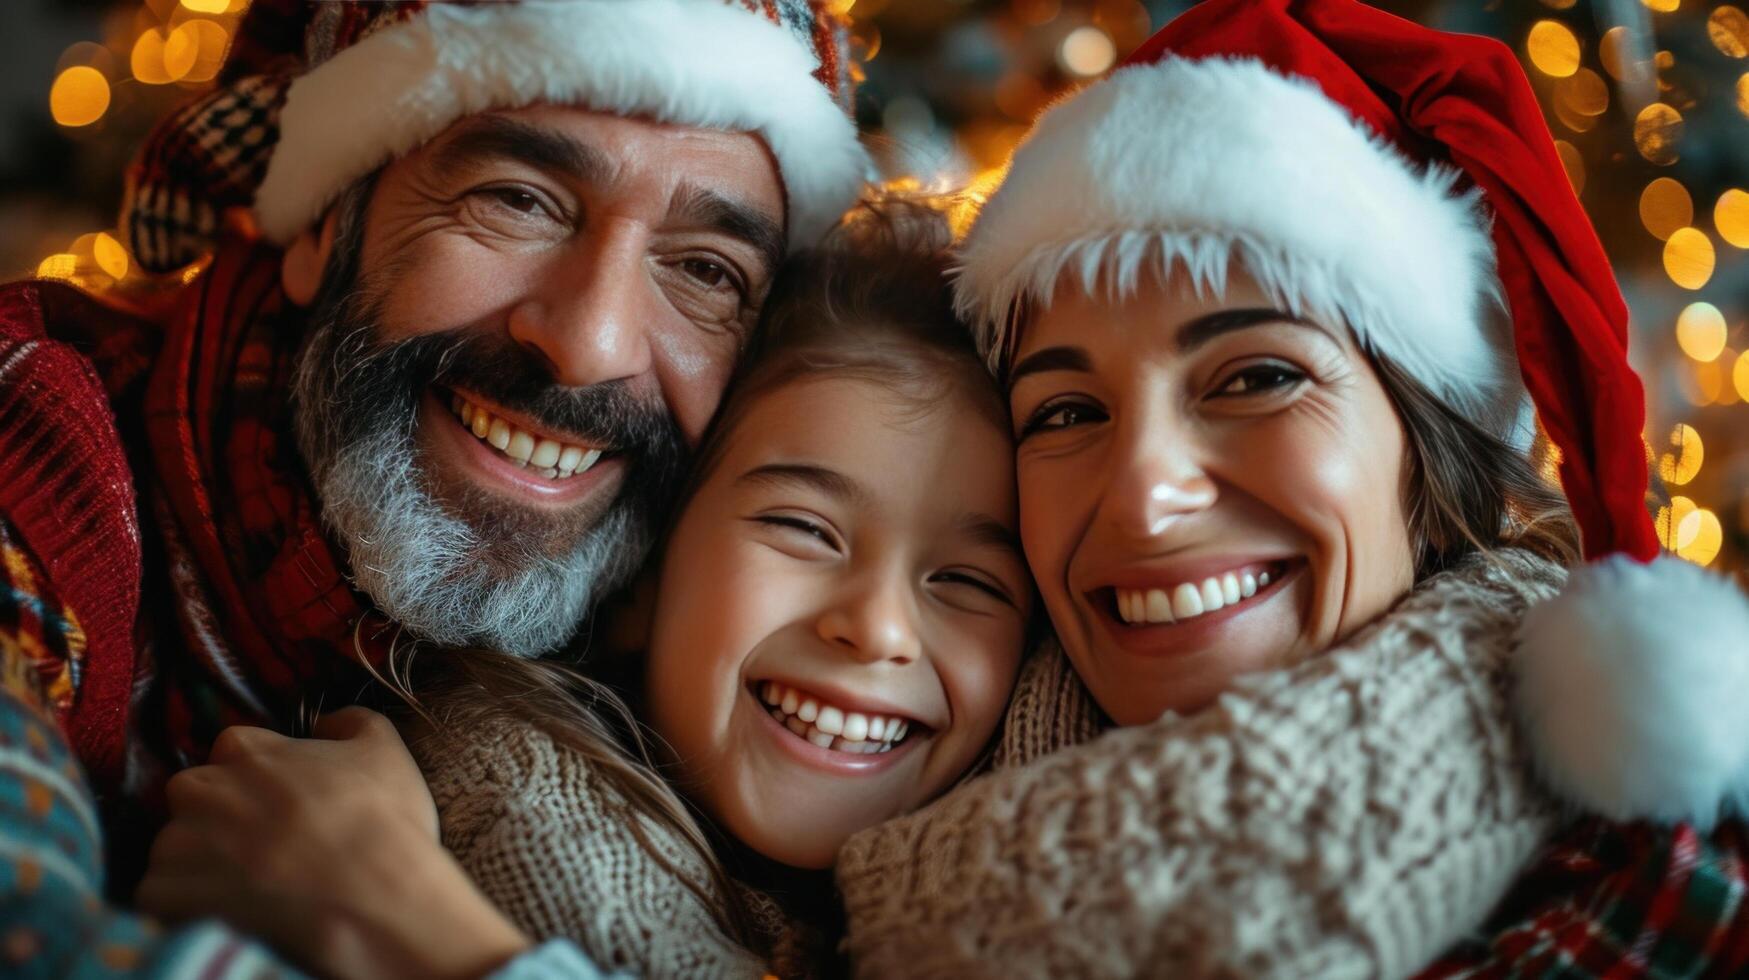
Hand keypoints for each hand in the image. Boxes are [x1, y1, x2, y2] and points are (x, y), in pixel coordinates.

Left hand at [137, 707, 529, 979]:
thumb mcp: (385, 750)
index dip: (257, 778)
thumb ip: (349, 722)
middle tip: (262, 846)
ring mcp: (180, 843)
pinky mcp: (167, 895)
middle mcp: (203, 789)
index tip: (281, 803)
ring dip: (199, 862)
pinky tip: (226, 912)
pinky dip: (183, 905)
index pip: (232, 750)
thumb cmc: (382, 822)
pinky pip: (159, 895)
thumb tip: (325, 723)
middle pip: (193, 795)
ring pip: (174, 846)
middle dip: (217, 816)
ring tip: (247, 886)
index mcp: (246, 750)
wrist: (373, 898)